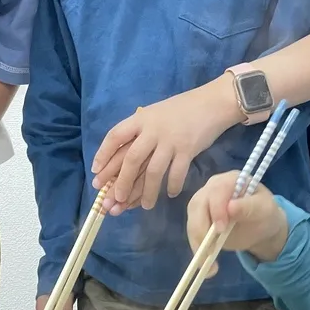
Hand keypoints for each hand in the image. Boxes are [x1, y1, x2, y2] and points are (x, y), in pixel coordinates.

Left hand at [92, 75, 243, 213]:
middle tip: (115, 200)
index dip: (103, 155)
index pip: (115, 136)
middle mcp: (153, 129)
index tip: (96, 173)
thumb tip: (124, 162)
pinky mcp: (188, 149)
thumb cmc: (182, 110)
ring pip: (153, 171)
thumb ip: (141, 133)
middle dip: (121, 182)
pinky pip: (177, 173)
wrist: (213, 103)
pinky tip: (170, 194)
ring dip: (147, 192)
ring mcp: (171, 140)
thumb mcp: (155, 115)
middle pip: (131, 159)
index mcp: (141, 119)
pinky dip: (172, 186)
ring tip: (145, 206)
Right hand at [186, 171, 288, 276]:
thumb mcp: (265, 209)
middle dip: (201, 229)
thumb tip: (230, 207)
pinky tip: (207, 266)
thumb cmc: (265, 213)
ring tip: (208, 265)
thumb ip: (249, 206)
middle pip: (197, 205)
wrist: (260, 227)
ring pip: (191, 220)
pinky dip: (198, 250)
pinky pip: (193, 234)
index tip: (221, 229)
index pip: (216, 190)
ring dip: (197, 243)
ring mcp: (203, 204)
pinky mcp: (199, 220)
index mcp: (230, 180)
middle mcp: (212, 189)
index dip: (216, 209)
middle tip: (209, 250)